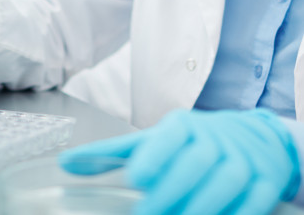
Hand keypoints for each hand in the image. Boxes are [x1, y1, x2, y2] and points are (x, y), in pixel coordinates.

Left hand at [59, 108, 300, 214]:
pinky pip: (255, 201)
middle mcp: (214, 138)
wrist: (253, 137)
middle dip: (172, 192)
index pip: (169, 137)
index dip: (154, 155)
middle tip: (145, 214)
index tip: (136, 177)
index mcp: (183, 126)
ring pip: (226, 181)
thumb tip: (64, 163)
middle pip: (196, 162)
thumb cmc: (190, 142)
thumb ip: (111, 153)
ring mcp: (243, 158)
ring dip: (203, 207)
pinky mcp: (267, 181)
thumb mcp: (152, 141)